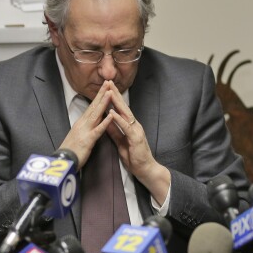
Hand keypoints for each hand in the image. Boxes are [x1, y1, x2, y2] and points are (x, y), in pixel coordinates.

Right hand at [59, 82, 114, 167]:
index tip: (105, 87)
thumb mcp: (78, 135)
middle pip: (93, 106)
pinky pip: (98, 130)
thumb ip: (86, 127)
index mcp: (81, 122)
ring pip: (96, 114)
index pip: (91, 107)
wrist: (63, 161)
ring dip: (103, 103)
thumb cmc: (71, 151)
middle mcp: (82, 123)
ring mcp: (85, 131)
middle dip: (101, 94)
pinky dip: (105, 122)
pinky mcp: (87, 140)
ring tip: (110, 93)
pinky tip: (111, 116)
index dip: (98, 96)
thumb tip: (93, 120)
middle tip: (108, 82)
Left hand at [105, 85, 170, 203]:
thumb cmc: (134, 157)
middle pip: (123, 107)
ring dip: (116, 102)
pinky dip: (118, 119)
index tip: (106, 88)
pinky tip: (112, 112)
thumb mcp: (121, 142)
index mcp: (130, 126)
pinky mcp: (136, 138)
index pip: (121, 109)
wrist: (145, 170)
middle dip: (115, 94)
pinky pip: (126, 127)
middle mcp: (134, 125)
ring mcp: (136, 130)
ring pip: (125, 113)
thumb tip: (106, 121)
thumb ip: (115, 132)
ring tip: (109, 91)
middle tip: (108, 82)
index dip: (113, 98)